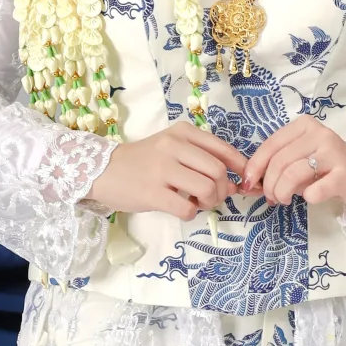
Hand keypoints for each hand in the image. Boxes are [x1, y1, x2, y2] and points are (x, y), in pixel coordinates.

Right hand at [86, 120, 246, 218]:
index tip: (242, 182)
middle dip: (223, 190)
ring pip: (207, 188)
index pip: (223, 149)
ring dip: (209, 202)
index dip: (240, 168)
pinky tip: (183, 210)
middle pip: (218, 171)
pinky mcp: (152, 193)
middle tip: (213, 197)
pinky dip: (191, 213)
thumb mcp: (172, 148)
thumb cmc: (143, 161)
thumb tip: (235, 185)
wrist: (103, 171)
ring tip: (197, 203)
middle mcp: (174, 146)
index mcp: (182, 132)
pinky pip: (187, 208)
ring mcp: (162, 169)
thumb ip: (203, 161)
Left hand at [240, 113, 345, 211]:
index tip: (248, 184)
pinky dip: (307, 198)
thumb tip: (250, 182)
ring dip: (282, 192)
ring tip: (284, 200)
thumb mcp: (301, 158)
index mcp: (305, 126)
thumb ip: (277, 164)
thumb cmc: (328, 167)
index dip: (254, 167)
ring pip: (293, 174)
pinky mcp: (345, 175)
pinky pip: (315, 190)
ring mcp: (334, 153)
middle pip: (279, 162)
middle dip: (268, 184)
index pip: (271, 145)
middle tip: (271, 197)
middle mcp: (320, 134)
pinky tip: (310, 198)